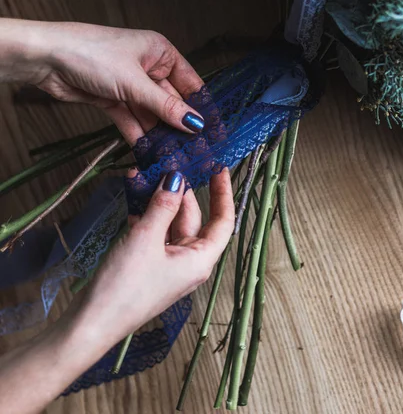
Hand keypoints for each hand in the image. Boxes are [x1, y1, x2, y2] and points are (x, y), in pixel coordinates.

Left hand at [0, 19, 205, 135]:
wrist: (44, 58)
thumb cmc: (90, 53)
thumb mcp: (134, 82)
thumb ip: (165, 107)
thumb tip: (195, 124)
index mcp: (161, 53)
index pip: (191, 83)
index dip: (202, 107)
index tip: (212, 130)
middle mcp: (149, 68)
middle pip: (171, 102)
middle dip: (179, 126)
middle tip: (193, 150)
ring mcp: (130, 85)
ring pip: (151, 114)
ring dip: (159, 134)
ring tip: (172, 155)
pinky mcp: (113, 99)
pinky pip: (132, 119)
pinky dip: (138, 134)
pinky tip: (147, 151)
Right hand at [0, 169, 233, 413]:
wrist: (89, 325)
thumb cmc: (124, 286)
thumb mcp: (146, 238)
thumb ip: (163, 205)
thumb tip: (176, 178)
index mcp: (201, 260)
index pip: (223, 222)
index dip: (223, 193)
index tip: (218, 168)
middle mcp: (190, 262)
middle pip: (194, 219)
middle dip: (181, 193)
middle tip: (168, 166)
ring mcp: (169, 265)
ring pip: (171, 224)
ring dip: (159, 202)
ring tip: (145, 176)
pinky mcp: (149, 266)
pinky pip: (154, 234)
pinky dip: (146, 216)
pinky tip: (133, 199)